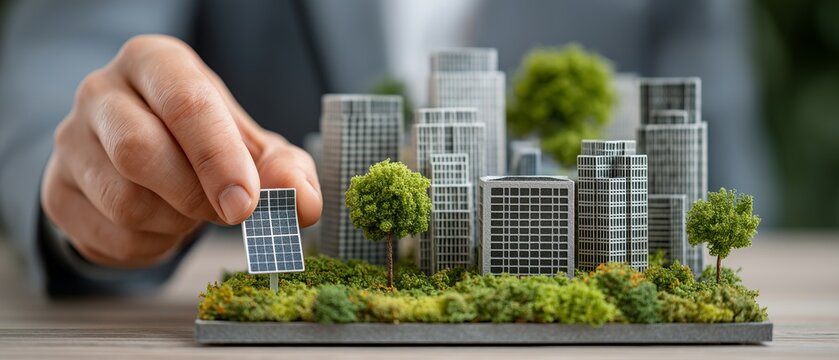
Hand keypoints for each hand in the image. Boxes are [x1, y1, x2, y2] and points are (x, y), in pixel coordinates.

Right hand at [41, 35, 321, 267]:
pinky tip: (164, 226)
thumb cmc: (204, 143)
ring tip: (191, 210)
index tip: (246, 202)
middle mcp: (101, 92)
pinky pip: (109, 237)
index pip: (185, 104)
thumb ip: (286, 170)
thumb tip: (302, 203)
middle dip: (195, 195)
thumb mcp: (253, 147)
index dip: (219, 159)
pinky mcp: (57, 192)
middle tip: (227, 211)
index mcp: (155, 63)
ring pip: (124, 201)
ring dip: (175, 223)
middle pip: (140, 152)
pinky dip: (152, 246)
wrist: (145, 162)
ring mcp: (70, 142)